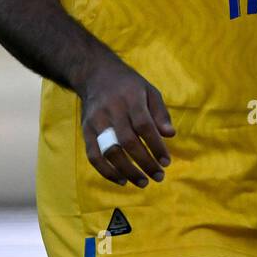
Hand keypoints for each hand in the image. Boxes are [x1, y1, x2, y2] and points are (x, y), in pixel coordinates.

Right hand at [75, 57, 174, 188]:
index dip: (156, 146)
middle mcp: (112, 110)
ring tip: (143, 182)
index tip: (166, 162)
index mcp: (131, 98)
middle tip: (159, 177)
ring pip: (110, 151)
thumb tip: (170, 135)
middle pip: (128, 142)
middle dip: (144, 162)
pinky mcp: (86, 130)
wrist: (96, 74)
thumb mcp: (149, 91)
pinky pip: (94, 155)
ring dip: (127, 171)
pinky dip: (107, 171)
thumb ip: (160, 113)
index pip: (144, 126)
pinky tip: (122, 180)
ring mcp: (96, 121)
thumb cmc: (129, 86)